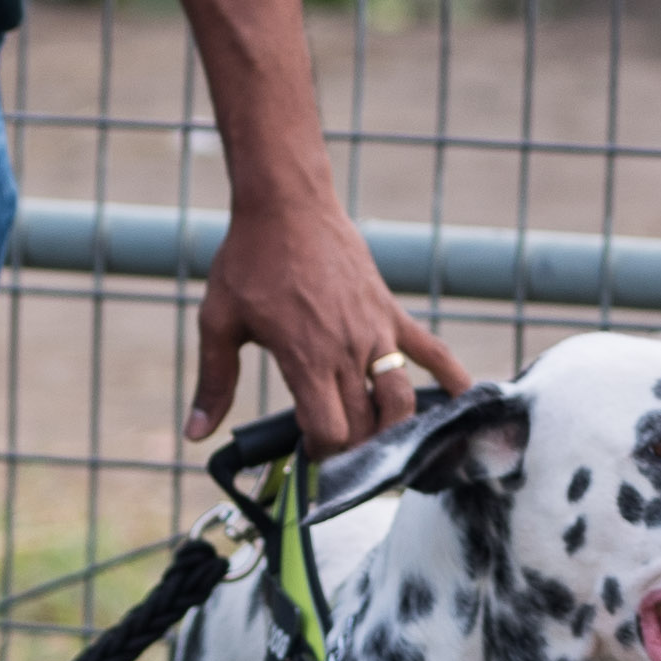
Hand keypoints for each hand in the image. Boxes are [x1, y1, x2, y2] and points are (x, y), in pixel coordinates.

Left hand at [189, 191, 462, 453]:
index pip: (331, 432)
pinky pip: (431, 350)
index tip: (308, 452)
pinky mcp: (389, 312)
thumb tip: (195, 434)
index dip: (323, 454)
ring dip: (394, 427)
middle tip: (337, 451)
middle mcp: (346, 350)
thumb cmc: (249, 261)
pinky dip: (452, 376)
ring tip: (378, 436)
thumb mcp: (218, 322)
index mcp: (304, 358)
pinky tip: (465, 396)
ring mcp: (375, 332)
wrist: (286, 206)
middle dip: (353, 450)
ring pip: (402, 400)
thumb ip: (214, 382)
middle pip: (367, 425)